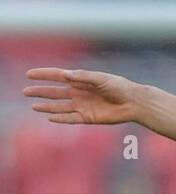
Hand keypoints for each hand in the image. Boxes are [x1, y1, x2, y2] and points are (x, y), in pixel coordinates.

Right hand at [23, 67, 141, 125]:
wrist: (133, 102)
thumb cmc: (119, 86)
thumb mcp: (101, 78)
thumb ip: (83, 77)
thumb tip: (65, 74)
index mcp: (81, 79)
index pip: (58, 76)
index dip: (43, 75)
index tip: (29, 74)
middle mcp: (79, 92)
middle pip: (55, 92)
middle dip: (40, 91)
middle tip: (25, 91)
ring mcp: (83, 105)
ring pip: (60, 106)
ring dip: (47, 106)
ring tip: (33, 106)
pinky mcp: (88, 118)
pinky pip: (71, 118)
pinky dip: (61, 118)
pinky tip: (50, 118)